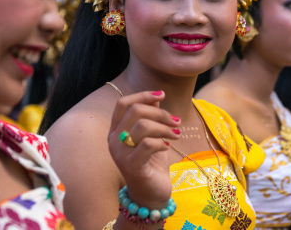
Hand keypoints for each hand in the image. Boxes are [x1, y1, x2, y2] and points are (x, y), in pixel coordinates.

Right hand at [108, 90, 180, 209]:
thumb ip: (151, 118)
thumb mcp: (152, 136)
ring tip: (176, 134)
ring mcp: (121, 154)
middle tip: (176, 121)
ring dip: (165, 127)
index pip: (123, 104)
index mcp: (116, 130)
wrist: (150, 196)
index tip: (163, 94)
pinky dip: (162, 143)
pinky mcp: (132, 166)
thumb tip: (157, 96)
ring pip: (142, 126)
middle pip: (135, 111)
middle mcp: (113, 140)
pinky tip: (167, 148)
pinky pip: (148, 144)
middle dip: (160, 112)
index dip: (142, 95)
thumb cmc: (151, 164)